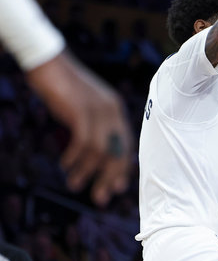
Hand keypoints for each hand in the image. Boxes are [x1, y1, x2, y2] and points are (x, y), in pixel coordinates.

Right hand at [26, 51, 132, 205]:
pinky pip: (83, 142)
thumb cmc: (63, 87)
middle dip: (109, 178)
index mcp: (116, 110)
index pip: (126, 146)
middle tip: (100, 198)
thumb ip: (94, 126)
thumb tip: (93, 152)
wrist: (48, 62)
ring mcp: (99, 110)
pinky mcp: (82, 111)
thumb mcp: (84, 108)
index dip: (122, 169)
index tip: (117, 188)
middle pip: (118, 152)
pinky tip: (66, 165)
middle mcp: (113, 111)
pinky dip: (75, 158)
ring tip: (75, 185)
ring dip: (87, 172)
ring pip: (100, 152)